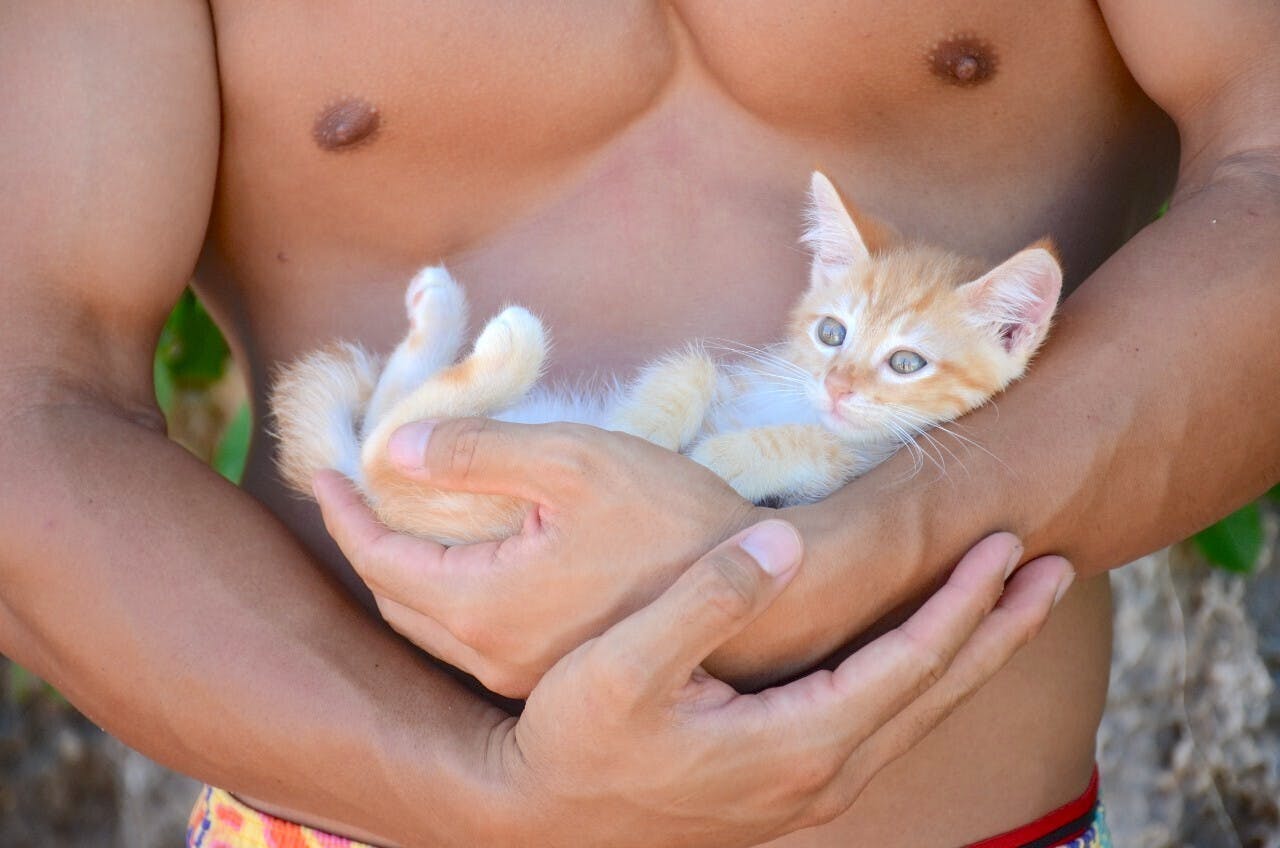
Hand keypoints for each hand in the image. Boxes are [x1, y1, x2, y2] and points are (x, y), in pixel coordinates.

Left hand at [314, 418, 761, 696]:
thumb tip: (394, 448)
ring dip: (404, 576)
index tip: (327, 474)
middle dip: (366, 547)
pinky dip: (446, 598)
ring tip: (398, 526)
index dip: (345, 514)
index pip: (379, 561)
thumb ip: (476, 450)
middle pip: (396, 603)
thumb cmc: (672, 518)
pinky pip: (471, 640)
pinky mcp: (555, 675)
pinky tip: (462, 563)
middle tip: (355, 499)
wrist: (760, 592)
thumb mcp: (573, 460)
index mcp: (485, 605)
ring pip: (432, 628)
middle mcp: (493, 656)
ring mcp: (525, 675)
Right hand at [478, 524, 1072, 846]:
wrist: (546, 819)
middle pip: (939, 692)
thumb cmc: (575, 737)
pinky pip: (887, 724)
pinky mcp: (791, 784)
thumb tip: (789, 543)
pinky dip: (927, 678)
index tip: (1007, 541)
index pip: (911, 662)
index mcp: (798, 742)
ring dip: (972, 653)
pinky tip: (929, 654)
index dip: (964, 600)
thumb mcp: (624, 665)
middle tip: (1058, 571)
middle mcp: (823, 774)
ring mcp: (811, 787)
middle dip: (1000, 627)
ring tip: (1016, 605)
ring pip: (920, 713)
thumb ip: (708, 600)